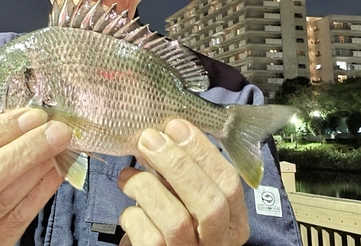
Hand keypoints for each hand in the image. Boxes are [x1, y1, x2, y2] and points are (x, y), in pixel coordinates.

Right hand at [0, 108, 71, 245]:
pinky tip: (55, 171)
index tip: (32, 116)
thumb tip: (20, 119)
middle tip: (56, 131)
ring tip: (59, 146)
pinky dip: (40, 192)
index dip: (0, 130)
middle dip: (25, 150)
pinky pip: (18, 220)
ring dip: (38, 168)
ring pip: (5, 200)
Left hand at [118, 119, 249, 245]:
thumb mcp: (187, 195)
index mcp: (232, 221)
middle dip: (178, 164)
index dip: (203, 151)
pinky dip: (133, 215)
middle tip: (149, 138)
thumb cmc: (169, 217)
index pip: (230, 183)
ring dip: (147, 186)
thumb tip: (163, 132)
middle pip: (209, 203)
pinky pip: (148, 237)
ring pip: (176, 220)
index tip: (176, 126)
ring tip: (128, 175)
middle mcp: (217, 242)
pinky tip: (129, 207)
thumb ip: (184, 171)